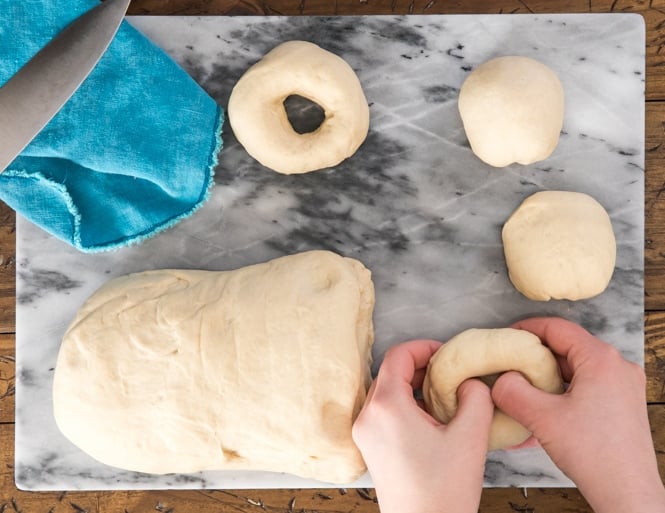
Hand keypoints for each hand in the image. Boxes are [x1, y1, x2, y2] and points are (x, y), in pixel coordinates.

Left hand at [352, 340, 493, 512]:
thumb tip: (469, 381)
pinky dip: (406, 405)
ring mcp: (365, 433)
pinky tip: (431, 418)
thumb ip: (475, 397)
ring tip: (444, 396)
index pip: (398, 355)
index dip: (424, 347)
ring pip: (387, 391)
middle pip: (389, 372)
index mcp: (386, 407)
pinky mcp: (370, 447)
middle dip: (420, 367)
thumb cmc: (443, 491)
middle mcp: (368, 416)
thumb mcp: (469, 437)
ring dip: (413, 386)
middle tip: (450, 374)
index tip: (447, 354)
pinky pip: (385, 412)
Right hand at [492, 317, 664, 512]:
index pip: (558, 328)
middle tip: (511, 365)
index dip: (527, 328)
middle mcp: (618, 367)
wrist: (628, 493)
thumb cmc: (593, 453)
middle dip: (536, 355)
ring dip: (549, 375)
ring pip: (578, 368)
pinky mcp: (624, 404)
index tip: (507, 336)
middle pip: (568, 347)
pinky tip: (545, 409)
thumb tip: (500, 380)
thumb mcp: (541, 418)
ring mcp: (624, 386)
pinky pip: (588, 386)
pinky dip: (564, 390)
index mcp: (601, 359)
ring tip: (525, 389)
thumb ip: (512, 391)